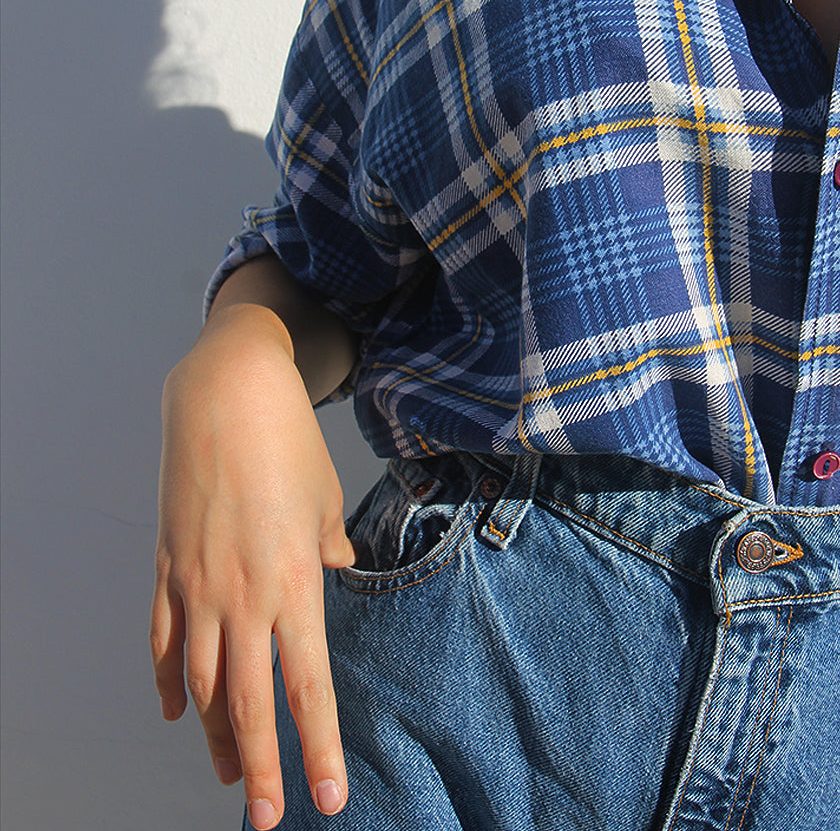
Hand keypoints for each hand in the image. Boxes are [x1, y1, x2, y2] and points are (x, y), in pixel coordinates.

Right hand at [150, 305, 355, 828]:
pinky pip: (161, 640)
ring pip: (199, 683)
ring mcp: (196, 584)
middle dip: (261, 768)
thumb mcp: (326, 498)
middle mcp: (242, 595)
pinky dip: (167, 681)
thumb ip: (329, 546)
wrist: (226, 393)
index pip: (307, 686)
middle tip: (267, 820)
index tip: (326, 798)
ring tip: (231, 773)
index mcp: (293, 582)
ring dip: (214, 734)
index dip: (316, 748)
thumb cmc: (288, 443)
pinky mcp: (166, 566)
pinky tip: (176, 710)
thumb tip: (337, 569)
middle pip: (247, 703)